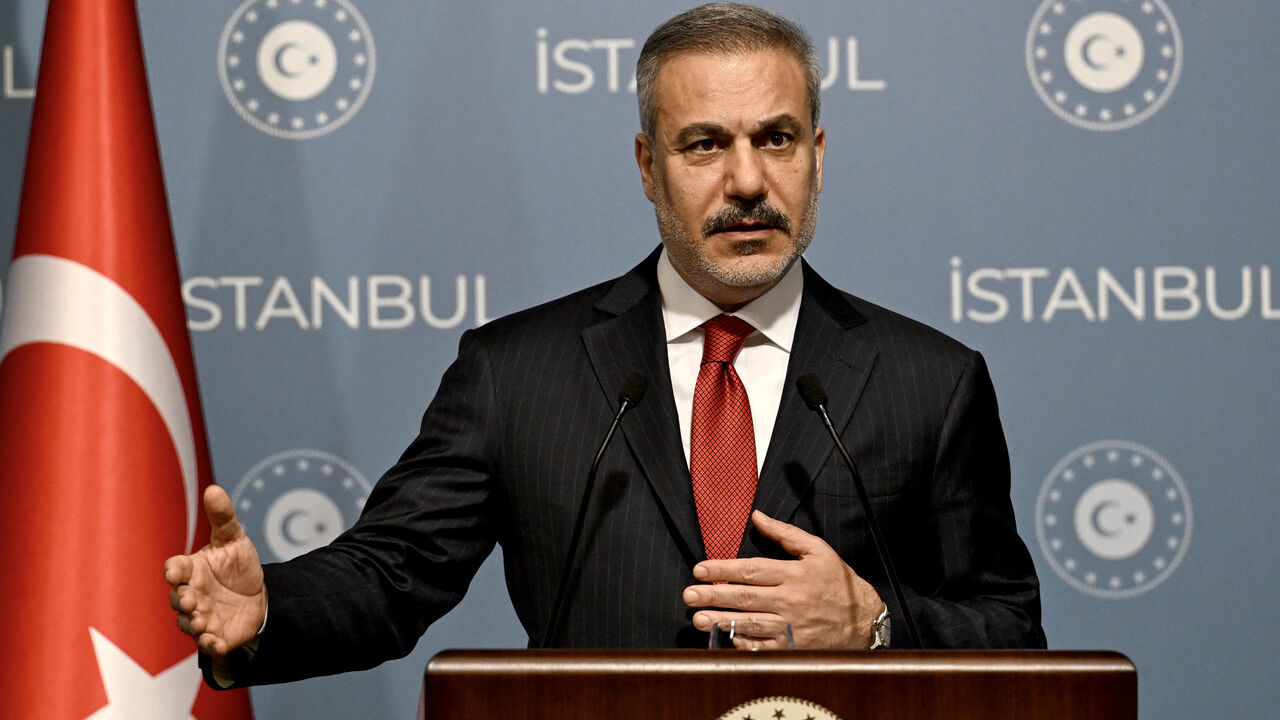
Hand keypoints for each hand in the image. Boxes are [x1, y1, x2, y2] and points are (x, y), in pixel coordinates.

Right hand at [163, 485, 266, 656]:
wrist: (258, 595)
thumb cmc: (237, 565)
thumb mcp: (234, 538)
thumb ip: (223, 517)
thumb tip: (214, 489)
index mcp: (191, 569)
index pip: (175, 569)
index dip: (174, 571)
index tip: (175, 572)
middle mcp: (190, 594)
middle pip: (176, 598)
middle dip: (181, 599)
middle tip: (189, 599)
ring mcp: (201, 616)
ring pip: (188, 623)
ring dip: (193, 623)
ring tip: (203, 621)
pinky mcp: (216, 635)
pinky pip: (208, 643)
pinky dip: (210, 644)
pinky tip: (218, 643)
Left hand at [682, 510, 882, 648]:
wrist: (865, 620)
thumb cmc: (839, 581)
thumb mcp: (818, 549)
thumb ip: (785, 533)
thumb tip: (756, 516)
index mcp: (795, 574)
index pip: (751, 570)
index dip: (722, 570)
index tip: (700, 569)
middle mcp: (791, 601)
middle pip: (745, 597)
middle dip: (713, 596)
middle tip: (689, 595)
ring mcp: (791, 627)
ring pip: (749, 624)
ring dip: (720, 621)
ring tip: (697, 619)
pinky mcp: (793, 648)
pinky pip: (763, 646)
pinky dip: (742, 643)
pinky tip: (723, 638)